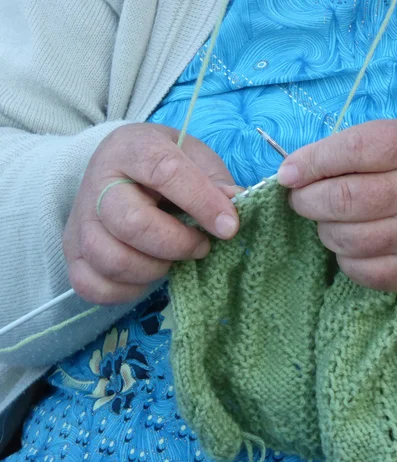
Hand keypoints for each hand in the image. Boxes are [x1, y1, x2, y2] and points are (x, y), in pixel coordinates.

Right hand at [63, 123, 240, 304]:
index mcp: (132, 148)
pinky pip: (93, 286)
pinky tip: (148, 273)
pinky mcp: (73, 253)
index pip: (165, 172)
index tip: (229, 227)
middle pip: (132, 224)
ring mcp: (81, 221)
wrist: (120, 173)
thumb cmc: (167, 168)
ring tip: (174, 260)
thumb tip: (236, 204)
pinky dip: (128, 290)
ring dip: (155, 269)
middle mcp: (98, 182)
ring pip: (112, 259)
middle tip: (201, 246)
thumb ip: (216, 181)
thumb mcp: (196, 160)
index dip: (202, 202)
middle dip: (178, 244)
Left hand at [277, 117, 396, 291]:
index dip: (310, 162)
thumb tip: (296, 170)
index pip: (353, 151)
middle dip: (307, 200)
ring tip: (331, 220)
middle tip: (302, 198)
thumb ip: (355, 148)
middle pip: (344, 200)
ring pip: (348, 240)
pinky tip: (352, 245)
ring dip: (325, 230)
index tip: (288, 173)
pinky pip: (366, 273)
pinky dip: (346, 259)